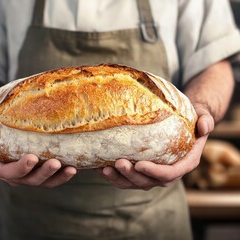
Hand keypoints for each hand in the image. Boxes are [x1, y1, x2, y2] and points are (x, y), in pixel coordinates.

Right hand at [0, 116, 76, 186]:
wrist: (0, 128)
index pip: (6, 171)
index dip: (19, 168)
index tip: (32, 158)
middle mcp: (11, 174)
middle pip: (28, 180)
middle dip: (43, 173)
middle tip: (55, 162)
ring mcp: (27, 175)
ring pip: (43, 182)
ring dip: (57, 178)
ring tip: (71, 169)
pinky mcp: (39, 171)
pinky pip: (52, 177)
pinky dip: (62, 175)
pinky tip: (75, 167)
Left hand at [96, 104, 213, 189]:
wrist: (181, 126)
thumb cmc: (190, 120)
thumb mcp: (201, 117)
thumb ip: (205, 121)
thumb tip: (204, 126)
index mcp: (184, 163)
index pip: (171, 173)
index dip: (156, 172)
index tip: (141, 165)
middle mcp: (167, 173)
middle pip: (149, 181)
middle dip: (133, 175)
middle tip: (119, 163)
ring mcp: (152, 174)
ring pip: (134, 183)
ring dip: (119, 178)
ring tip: (104, 169)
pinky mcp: (140, 171)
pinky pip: (125, 177)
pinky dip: (113, 175)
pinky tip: (99, 167)